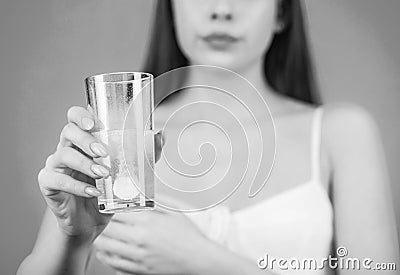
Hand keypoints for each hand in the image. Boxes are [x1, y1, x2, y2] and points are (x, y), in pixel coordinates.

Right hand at [38, 105, 163, 243]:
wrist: (91, 222)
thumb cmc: (107, 191)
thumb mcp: (129, 171)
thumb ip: (144, 153)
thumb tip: (160, 135)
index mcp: (84, 140)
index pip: (75, 117)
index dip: (81, 115)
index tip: (95, 123)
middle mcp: (67, 148)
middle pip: (68, 131)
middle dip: (86, 140)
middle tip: (104, 153)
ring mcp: (56, 165)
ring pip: (62, 155)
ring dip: (85, 163)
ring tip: (103, 174)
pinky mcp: (49, 184)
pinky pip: (57, 180)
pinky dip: (76, 186)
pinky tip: (93, 192)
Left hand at [94, 196, 213, 274]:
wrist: (198, 259)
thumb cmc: (189, 236)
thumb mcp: (175, 212)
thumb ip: (155, 201)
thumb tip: (141, 192)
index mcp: (148, 221)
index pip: (116, 211)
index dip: (109, 207)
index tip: (108, 205)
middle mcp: (140, 238)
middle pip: (106, 228)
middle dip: (103, 222)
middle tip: (104, 219)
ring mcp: (138, 256)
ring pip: (105, 246)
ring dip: (102, 238)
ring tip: (105, 233)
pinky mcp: (138, 269)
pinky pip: (113, 262)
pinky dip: (107, 255)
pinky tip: (109, 249)